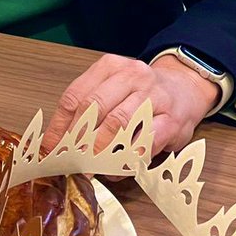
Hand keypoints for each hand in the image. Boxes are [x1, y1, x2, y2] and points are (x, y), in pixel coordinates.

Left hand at [42, 53, 220, 162]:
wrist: (186, 88)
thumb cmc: (142, 93)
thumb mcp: (113, 88)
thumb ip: (88, 107)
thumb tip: (58, 141)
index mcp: (111, 66)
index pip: (76, 95)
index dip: (60, 125)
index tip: (50, 147)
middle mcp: (133, 76)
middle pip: (94, 107)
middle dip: (77, 138)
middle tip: (68, 160)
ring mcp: (154, 96)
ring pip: (119, 124)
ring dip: (100, 150)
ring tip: (89, 167)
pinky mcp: (171, 119)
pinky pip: (144, 142)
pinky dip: (127, 159)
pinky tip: (116, 169)